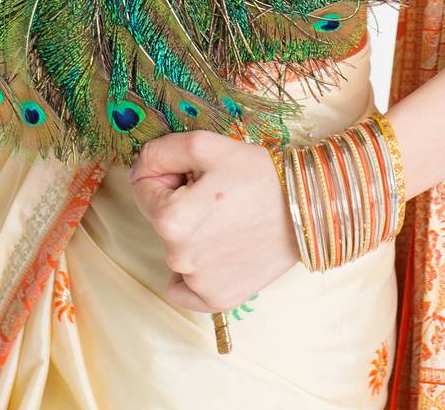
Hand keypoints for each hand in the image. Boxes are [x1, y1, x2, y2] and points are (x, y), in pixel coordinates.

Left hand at [126, 131, 301, 312]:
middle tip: (216, 193)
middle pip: (160, 218)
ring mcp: (198, 283)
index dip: (167, 172)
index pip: (143, 186)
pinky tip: (219, 251)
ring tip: (227, 218)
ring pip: (175, 248)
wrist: (307, 208)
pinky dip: (194, 272)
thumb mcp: (205, 145)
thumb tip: (138, 170)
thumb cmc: (257, 175)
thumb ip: (159, 151)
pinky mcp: (217, 300)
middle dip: (179, 200)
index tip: (196, 172)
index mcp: (170, 219)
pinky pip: (184, 287)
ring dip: (191, 232)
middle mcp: (179, 258)